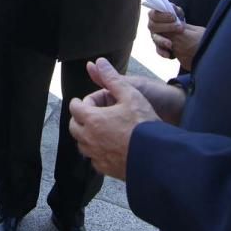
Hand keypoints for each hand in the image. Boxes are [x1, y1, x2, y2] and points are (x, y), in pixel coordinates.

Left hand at [68, 58, 162, 179]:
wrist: (156, 154)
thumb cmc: (143, 124)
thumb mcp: (129, 94)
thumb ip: (111, 78)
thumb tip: (99, 62)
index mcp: (91, 119)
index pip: (75, 106)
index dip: (84, 101)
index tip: (94, 100)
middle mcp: (88, 138)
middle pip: (74, 126)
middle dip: (81, 117)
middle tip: (96, 113)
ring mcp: (95, 155)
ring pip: (82, 143)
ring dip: (87, 134)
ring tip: (103, 129)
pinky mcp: (105, 168)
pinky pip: (93, 158)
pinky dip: (97, 151)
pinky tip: (110, 146)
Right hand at [147, 10, 202, 69]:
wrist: (183, 33)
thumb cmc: (177, 20)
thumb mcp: (178, 13)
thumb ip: (175, 10)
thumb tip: (173, 8)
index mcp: (155, 16)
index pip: (153, 14)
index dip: (162, 16)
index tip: (173, 17)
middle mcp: (153, 27)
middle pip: (153, 26)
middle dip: (166, 27)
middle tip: (180, 28)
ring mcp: (155, 37)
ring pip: (155, 39)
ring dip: (163, 41)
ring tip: (171, 44)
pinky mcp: (159, 48)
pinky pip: (159, 51)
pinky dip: (163, 53)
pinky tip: (169, 55)